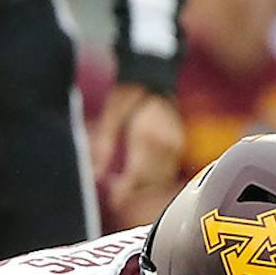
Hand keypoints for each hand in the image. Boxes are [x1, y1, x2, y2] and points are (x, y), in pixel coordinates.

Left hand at [92, 86, 183, 223]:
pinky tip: (138, 172)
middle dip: (134, 192)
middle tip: (115, 195)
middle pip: (151, 181)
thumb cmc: (128, 92)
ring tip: (124, 185)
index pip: (138, 176)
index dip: (125, 192)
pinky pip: (168, 169)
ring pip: (161, 178)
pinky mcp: (178, 143)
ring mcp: (175, 144)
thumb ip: (103, 147)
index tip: (113, 200)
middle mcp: (166, 144)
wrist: (153, 73)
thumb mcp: (110, 117)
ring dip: (144, 186)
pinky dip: (154, 176)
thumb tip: (96, 176)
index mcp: (148, 137)